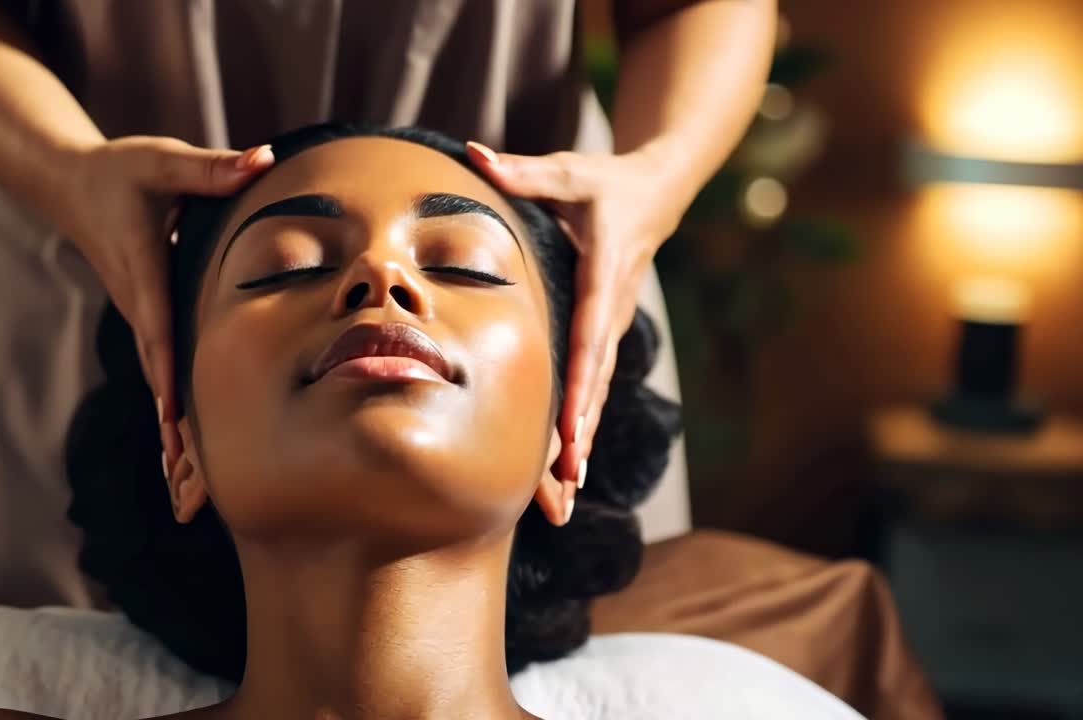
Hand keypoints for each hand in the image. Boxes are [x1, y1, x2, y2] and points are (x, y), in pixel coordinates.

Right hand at [53, 137, 273, 476]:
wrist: (69, 182)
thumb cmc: (119, 171)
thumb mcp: (163, 163)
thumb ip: (212, 168)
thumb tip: (262, 161)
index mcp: (144, 274)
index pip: (160, 332)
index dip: (170, 376)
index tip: (178, 423)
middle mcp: (139, 305)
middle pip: (160, 375)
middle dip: (173, 428)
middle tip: (187, 484)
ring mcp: (142, 316)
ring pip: (161, 381)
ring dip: (173, 432)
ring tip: (187, 489)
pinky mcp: (148, 318)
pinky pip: (165, 371)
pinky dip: (173, 411)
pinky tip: (184, 452)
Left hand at [467, 141, 690, 487]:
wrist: (655, 191)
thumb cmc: (603, 183)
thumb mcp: (568, 171)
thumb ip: (523, 171)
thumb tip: (476, 155)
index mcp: (605, 275)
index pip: (592, 337)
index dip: (581, 383)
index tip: (572, 426)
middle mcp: (613, 310)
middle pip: (595, 381)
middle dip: (580, 433)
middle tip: (564, 483)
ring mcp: (611, 327)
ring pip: (596, 393)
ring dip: (581, 442)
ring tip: (565, 494)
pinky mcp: (603, 335)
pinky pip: (591, 386)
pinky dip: (581, 426)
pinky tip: (567, 467)